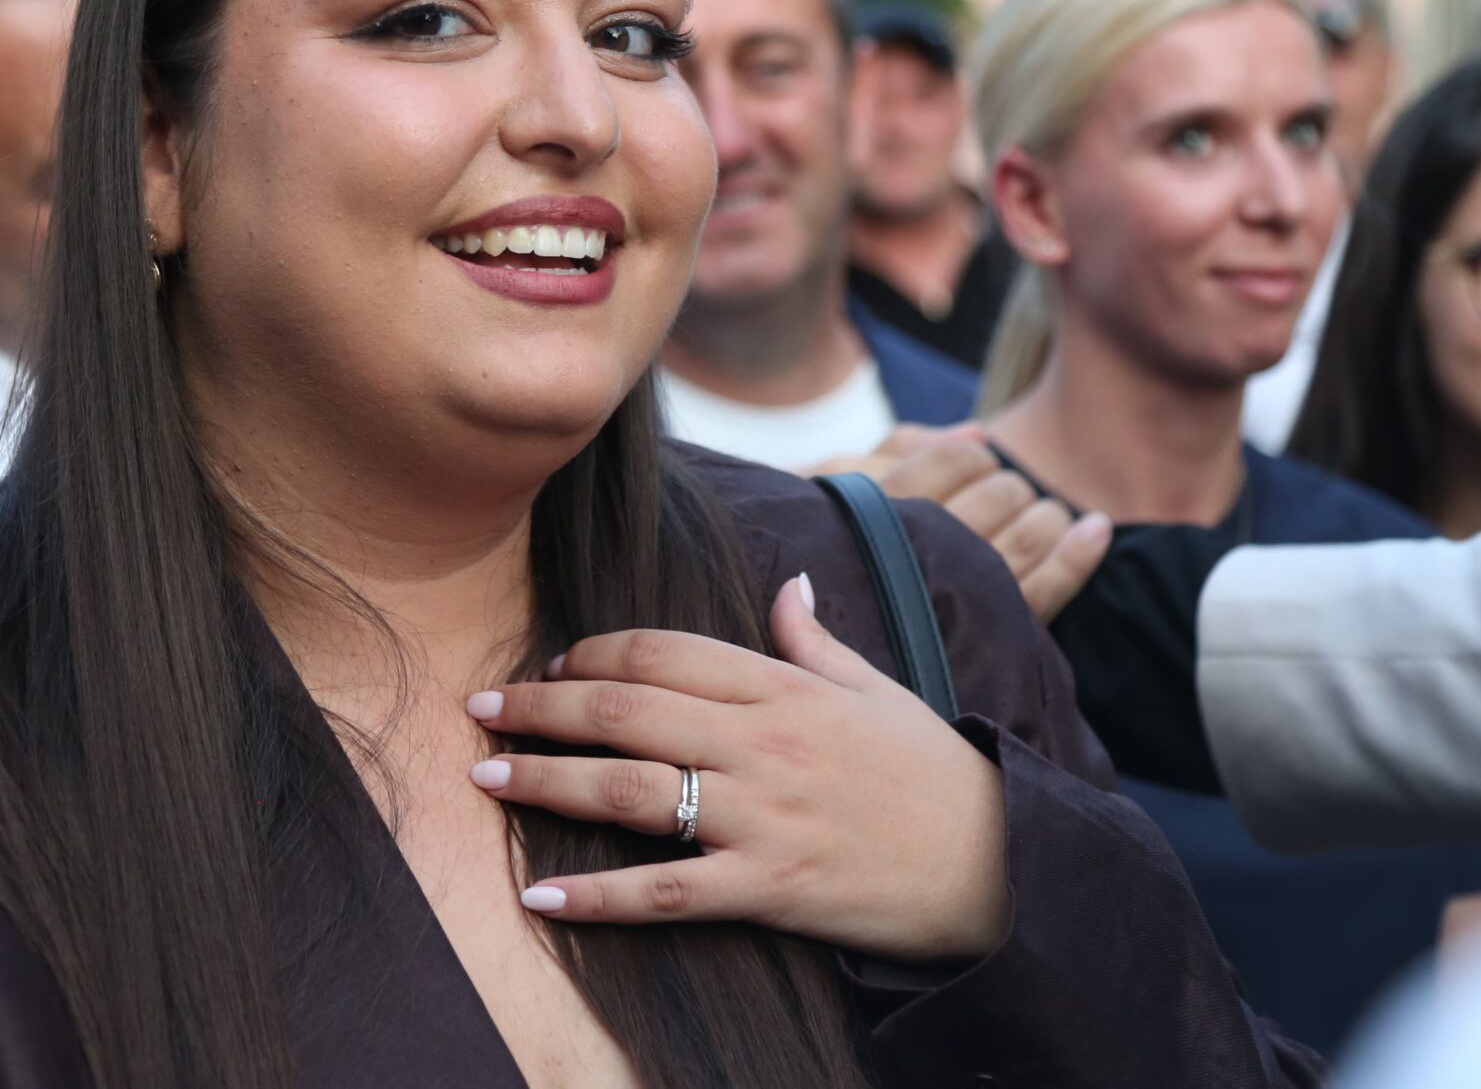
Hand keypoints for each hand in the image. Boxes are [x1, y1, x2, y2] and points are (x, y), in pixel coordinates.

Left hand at [465, 575, 1008, 962]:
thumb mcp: (879, 690)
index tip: (551, 662)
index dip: (595, 653)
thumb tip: (786, 583)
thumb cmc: (933, 774)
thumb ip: (816, 640)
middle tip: (478, 708)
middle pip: (627, 711)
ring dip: (547, 781)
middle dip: (542, 705)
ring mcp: (764, 816)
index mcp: (785, 688)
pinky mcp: (770, 889)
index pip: (665, 653)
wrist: (1002, 864)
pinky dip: (598, 895)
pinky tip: (539, 895)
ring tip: (484, 777)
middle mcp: (765, 743)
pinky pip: (667, 891)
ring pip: (632, 789)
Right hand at [810, 423, 1110, 622]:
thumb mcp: (837, 484)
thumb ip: (899, 448)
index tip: (979, 464)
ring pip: (1028, 536)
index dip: (974, 456)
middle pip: (998, 495)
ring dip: (1048, 515)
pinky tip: (1094, 530)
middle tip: (1010, 495)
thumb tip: (980, 434)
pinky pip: (1048, 589)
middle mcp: (923, 550)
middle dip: (1012, 487)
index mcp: (884, 508)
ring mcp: (961, 594)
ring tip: (1048, 512)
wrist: (822, 652)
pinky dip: (1078, 555)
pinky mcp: (992, 635)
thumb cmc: (827, 549)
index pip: (953, 459)